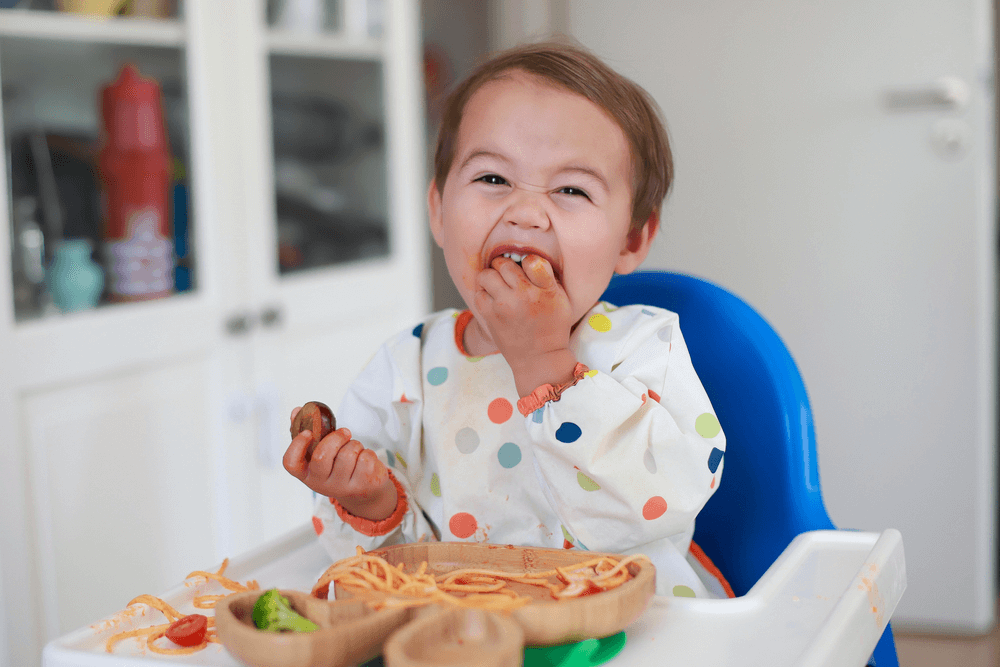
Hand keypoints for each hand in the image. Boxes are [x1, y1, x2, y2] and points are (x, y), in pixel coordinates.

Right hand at [283, 408, 396, 520]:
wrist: (364, 490)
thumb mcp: (321, 454)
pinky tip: (364, 460)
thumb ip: (308, 433)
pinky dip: (367, 452)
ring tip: (354, 449)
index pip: (291, 463)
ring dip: (354, 444)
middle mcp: (321, 484)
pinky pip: (365, 458)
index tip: (308, 432)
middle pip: (322, 456)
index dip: (297, 445)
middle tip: (345, 432)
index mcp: (307, 474)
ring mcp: (342, 487)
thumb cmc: (338, 466)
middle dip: (336, 438)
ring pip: (348, 454)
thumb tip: (296, 411)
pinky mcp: (362, 485)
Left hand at [475, 255, 578, 395]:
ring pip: (486, 275)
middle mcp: (524, 296)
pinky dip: (484, 293)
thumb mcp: (561, 300)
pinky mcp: (490, 316)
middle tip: (509, 276)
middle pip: (504, 264)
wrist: (539, 358)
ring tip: (498, 286)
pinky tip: (493, 299)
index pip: (531, 260)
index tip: (528, 270)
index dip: (528, 262)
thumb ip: (547, 277)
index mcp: (545, 290)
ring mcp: (504, 306)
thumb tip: (528, 258)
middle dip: (505, 266)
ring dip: (491, 278)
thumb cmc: (552, 328)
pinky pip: (478, 293)